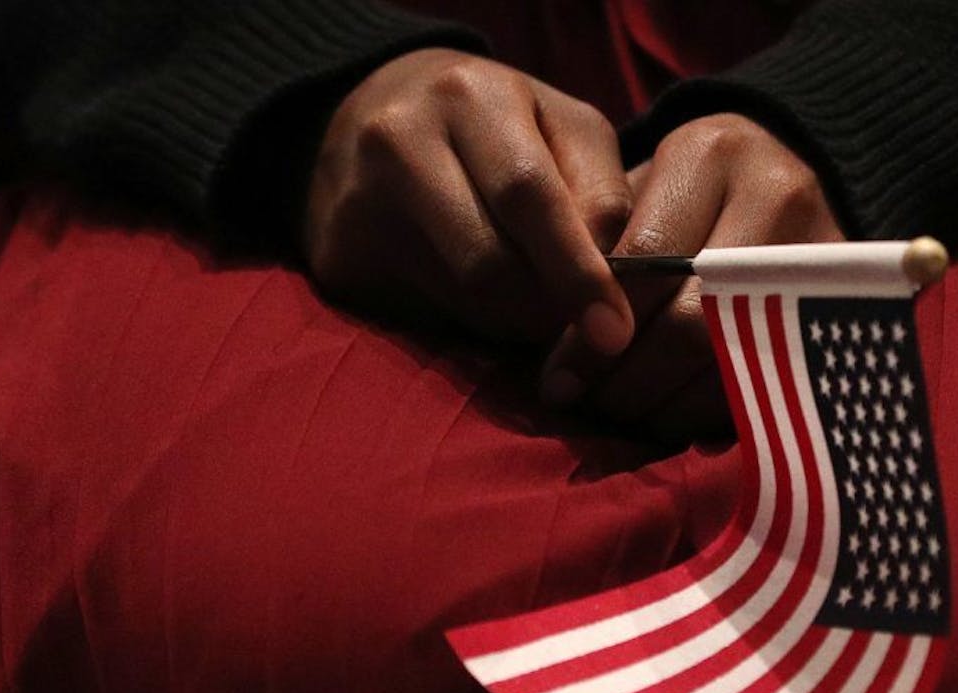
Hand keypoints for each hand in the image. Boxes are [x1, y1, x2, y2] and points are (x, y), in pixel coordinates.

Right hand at [305, 48, 634, 352]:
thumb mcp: (560, 128)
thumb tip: (618, 283)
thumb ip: (601, 194)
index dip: (578, 272)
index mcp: (470, 98)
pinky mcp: (340, 258)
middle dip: (549, 309)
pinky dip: (471, 325)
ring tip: (532, 301)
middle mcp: (401, 142)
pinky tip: (478, 299)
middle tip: (579, 324)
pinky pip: (427, 319)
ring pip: (463, 302)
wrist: (364, 114)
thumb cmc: (492, 127)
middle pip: (492, 265)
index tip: (614, 330)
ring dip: (516, 322)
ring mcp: (359, 203)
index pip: (530, 197)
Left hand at [540, 113, 844, 440]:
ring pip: (736, 360)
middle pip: (694, 321)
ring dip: (671, 407)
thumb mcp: (641, 188)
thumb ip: (601, 259)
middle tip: (593, 410)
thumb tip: (564, 364)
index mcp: (709, 155)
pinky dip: (719, 411)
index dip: (595, 337)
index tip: (560, 383)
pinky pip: (774, 380)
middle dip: (631, 381)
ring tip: (630, 420)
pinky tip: (682, 419)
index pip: (644, 264)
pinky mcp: (846, 303)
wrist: (793, 164)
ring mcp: (821, 251)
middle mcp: (775, 196)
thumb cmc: (690, 189)